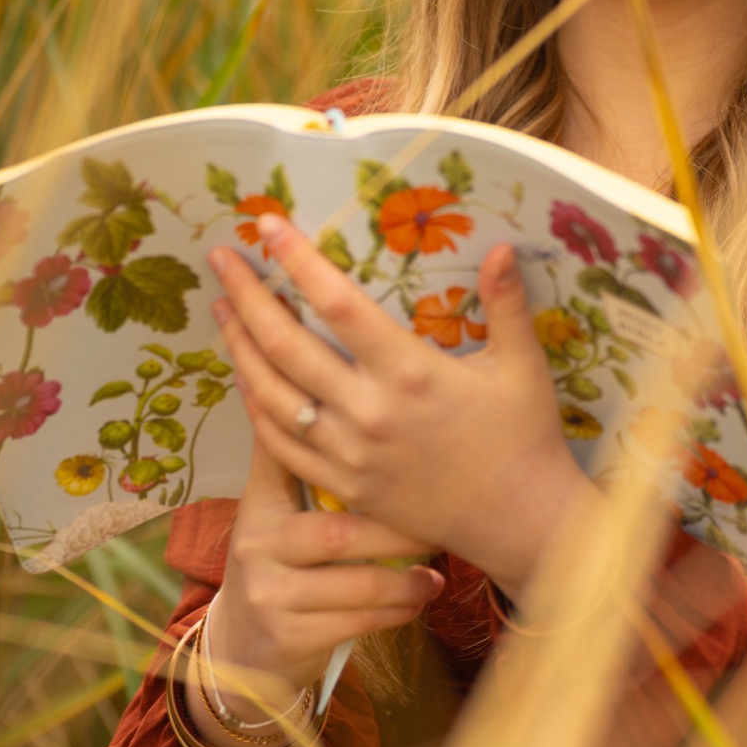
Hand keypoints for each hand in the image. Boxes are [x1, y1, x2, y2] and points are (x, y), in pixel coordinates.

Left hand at [208, 216, 595, 597]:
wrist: (518, 521)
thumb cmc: (524, 438)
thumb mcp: (522, 366)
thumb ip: (507, 304)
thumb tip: (504, 245)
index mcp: (410, 372)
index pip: (338, 302)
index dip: (297, 260)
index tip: (268, 224)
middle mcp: (369, 412)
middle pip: (286, 345)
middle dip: (247, 295)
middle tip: (221, 258)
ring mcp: (350, 454)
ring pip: (272, 395)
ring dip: (239, 347)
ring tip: (222, 308)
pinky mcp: (343, 486)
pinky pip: (281, 446)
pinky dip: (256, 407)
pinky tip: (244, 378)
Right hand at [209, 437, 445, 717]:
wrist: (243, 645)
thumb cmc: (278, 567)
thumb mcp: (274, 515)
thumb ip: (298, 467)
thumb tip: (321, 399)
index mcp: (261, 505)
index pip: (289, 459)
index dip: (331, 445)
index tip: (389, 443)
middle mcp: (258, 545)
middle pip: (342, 532)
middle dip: (399, 533)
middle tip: (440, 530)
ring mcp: (270, 594)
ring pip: (359, 582)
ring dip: (407, 581)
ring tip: (434, 576)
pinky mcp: (290, 636)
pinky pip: (359, 622)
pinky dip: (396, 613)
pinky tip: (415, 603)